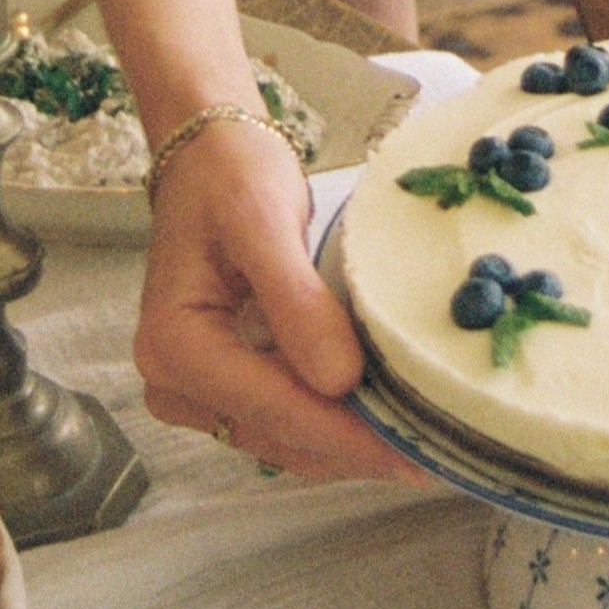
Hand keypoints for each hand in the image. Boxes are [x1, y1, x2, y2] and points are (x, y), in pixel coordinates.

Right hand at [133, 118, 425, 481]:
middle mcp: (172, 380)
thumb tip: (339, 381)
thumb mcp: (264, 220)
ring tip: (419, 441)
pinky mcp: (219, 384)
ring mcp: (192, 389)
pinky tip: (380, 417)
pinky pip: (279, 419)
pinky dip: (329, 422)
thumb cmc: (230, 175)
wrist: (208, 155)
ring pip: (281, 439)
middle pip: (277, 434)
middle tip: (435, 452)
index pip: (271, 409)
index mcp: (174, 344)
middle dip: (353, 447)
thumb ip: (296, 300)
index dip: (345, 434)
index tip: (412, 451)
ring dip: (345, 442)